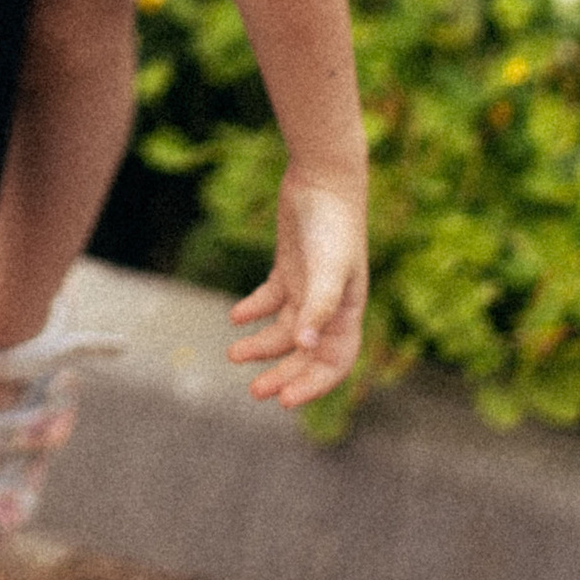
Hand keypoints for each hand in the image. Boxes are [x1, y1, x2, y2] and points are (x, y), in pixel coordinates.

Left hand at [227, 170, 367, 409]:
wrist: (323, 177)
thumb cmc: (332, 225)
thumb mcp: (327, 269)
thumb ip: (317, 308)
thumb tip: (305, 348)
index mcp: (346, 312)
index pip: (333, 363)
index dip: (312, 385)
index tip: (284, 402)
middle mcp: (328, 305)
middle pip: (305, 353)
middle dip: (282, 373)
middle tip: (255, 391)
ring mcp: (308, 286)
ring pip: (284, 329)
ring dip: (261, 345)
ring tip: (233, 354)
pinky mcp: (290, 267)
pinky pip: (271, 299)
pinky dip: (254, 311)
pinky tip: (236, 317)